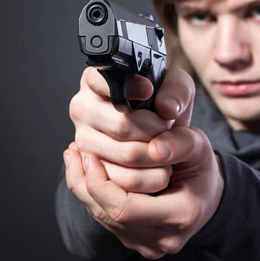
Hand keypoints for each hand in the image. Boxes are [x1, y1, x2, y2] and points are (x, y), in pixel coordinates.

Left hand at [63, 125, 224, 259]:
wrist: (207, 194)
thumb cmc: (200, 167)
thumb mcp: (199, 145)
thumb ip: (179, 143)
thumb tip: (154, 149)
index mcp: (181, 216)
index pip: (126, 209)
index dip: (101, 183)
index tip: (89, 154)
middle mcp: (164, 239)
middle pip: (108, 215)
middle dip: (85, 183)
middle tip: (74, 151)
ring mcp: (148, 245)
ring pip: (102, 218)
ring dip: (83, 187)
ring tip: (75, 157)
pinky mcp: (136, 242)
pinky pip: (106, 219)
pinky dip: (93, 194)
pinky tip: (87, 171)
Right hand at [69, 66, 194, 190]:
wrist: (161, 130)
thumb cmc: (163, 103)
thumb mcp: (177, 86)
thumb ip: (176, 90)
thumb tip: (167, 109)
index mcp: (96, 81)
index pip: (102, 81)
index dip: (128, 88)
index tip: (149, 91)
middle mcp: (83, 108)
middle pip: (121, 125)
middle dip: (154, 130)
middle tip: (168, 127)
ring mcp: (84, 139)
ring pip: (125, 155)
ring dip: (156, 155)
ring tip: (166, 147)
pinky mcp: (93, 169)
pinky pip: (124, 179)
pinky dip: (150, 177)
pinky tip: (159, 166)